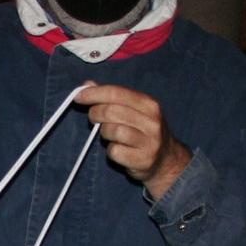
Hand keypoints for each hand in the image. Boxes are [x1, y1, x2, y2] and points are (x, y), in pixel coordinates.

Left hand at [72, 83, 191, 200]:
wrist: (167, 161)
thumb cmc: (144, 132)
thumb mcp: (134, 110)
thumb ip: (112, 97)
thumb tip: (87, 84)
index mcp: (149, 104)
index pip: (116, 92)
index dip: (94, 94)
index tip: (78, 96)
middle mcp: (151, 121)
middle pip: (111, 111)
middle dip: (95, 114)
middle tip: (93, 118)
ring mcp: (149, 142)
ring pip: (112, 131)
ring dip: (104, 133)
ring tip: (110, 135)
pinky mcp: (142, 160)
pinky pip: (114, 152)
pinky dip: (111, 151)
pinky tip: (119, 150)